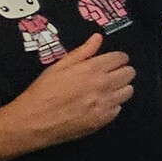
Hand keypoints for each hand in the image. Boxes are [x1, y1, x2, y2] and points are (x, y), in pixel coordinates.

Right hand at [8, 36, 134, 146]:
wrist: (32, 122)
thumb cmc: (42, 92)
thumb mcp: (58, 66)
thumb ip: (82, 52)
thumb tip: (98, 38)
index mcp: (92, 69)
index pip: (121, 58)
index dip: (118, 58)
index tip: (112, 61)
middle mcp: (103, 86)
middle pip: (129, 73)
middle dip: (122, 70)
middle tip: (111, 74)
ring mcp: (104, 104)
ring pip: (128, 91)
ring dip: (121, 88)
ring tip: (106, 89)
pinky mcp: (102, 121)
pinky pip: (118, 108)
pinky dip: (113, 105)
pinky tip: (99, 104)